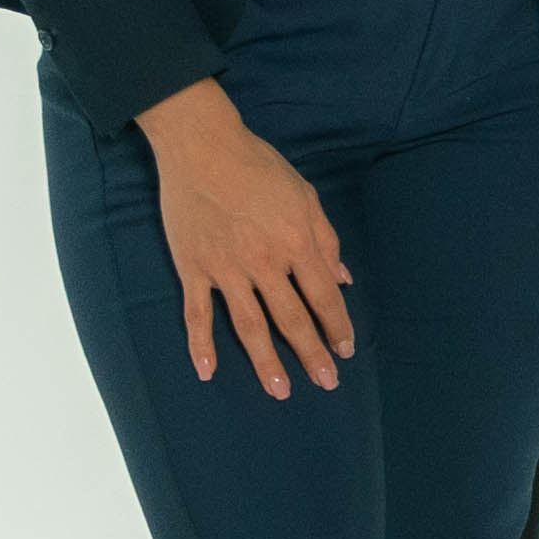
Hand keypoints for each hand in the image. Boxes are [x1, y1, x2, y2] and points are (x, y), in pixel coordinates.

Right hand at [135, 79, 348, 396]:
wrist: (201, 147)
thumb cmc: (258, 166)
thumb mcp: (306, 196)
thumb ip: (326, 240)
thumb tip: (344, 279)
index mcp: (297, 244)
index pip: (324, 298)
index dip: (337, 327)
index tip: (345, 351)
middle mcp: (265, 263)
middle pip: (293, 319)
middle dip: (311, 354)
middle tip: (326, 383)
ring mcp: (226, 269)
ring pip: (250, 326)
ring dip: (266, 362)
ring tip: (279, 391)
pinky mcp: (193, 268)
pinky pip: (196, 313)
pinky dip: (200, 344)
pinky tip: (207, 371)